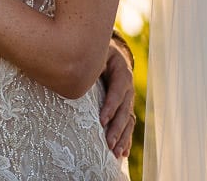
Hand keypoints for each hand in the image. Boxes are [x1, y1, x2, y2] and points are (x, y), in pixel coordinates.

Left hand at [99, 38, 136, 158]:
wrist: (111, 54)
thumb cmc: (99, 54)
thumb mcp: (97, 53)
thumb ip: (92, 63)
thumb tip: (78, 71)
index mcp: (122, 73)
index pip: (117, 91)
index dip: (111, 106)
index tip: (102, 121)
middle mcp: (128, 89)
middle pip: (124, 110)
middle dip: (117, 128)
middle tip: (108, 143)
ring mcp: (128, 100)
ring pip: (128, 120)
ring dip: (122, 138)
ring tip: (115, 152)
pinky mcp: (125, 109)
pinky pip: (127, 125)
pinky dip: (125, 140)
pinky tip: (121, 153)